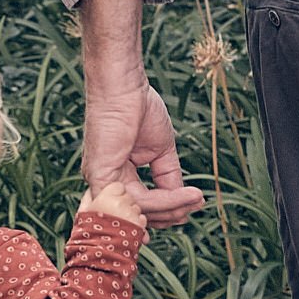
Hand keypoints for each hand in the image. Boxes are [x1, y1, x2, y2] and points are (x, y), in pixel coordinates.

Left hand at [78, 0, 206, 226]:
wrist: (124, 85)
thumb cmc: (138, 108)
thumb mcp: (160, 150)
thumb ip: (169, 177)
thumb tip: (183, 202)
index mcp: (117, 176)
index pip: (141, 206)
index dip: (166, 212)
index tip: (192, 207)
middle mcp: (106, 183)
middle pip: (142, 212)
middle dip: (172, 213)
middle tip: (196, 204)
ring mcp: (101, 181)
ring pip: (142, 209)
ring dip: (173, 206)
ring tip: (195, 198)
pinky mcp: (101, 176)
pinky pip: (136, 199)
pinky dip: (163, 201)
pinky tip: (183, 197)